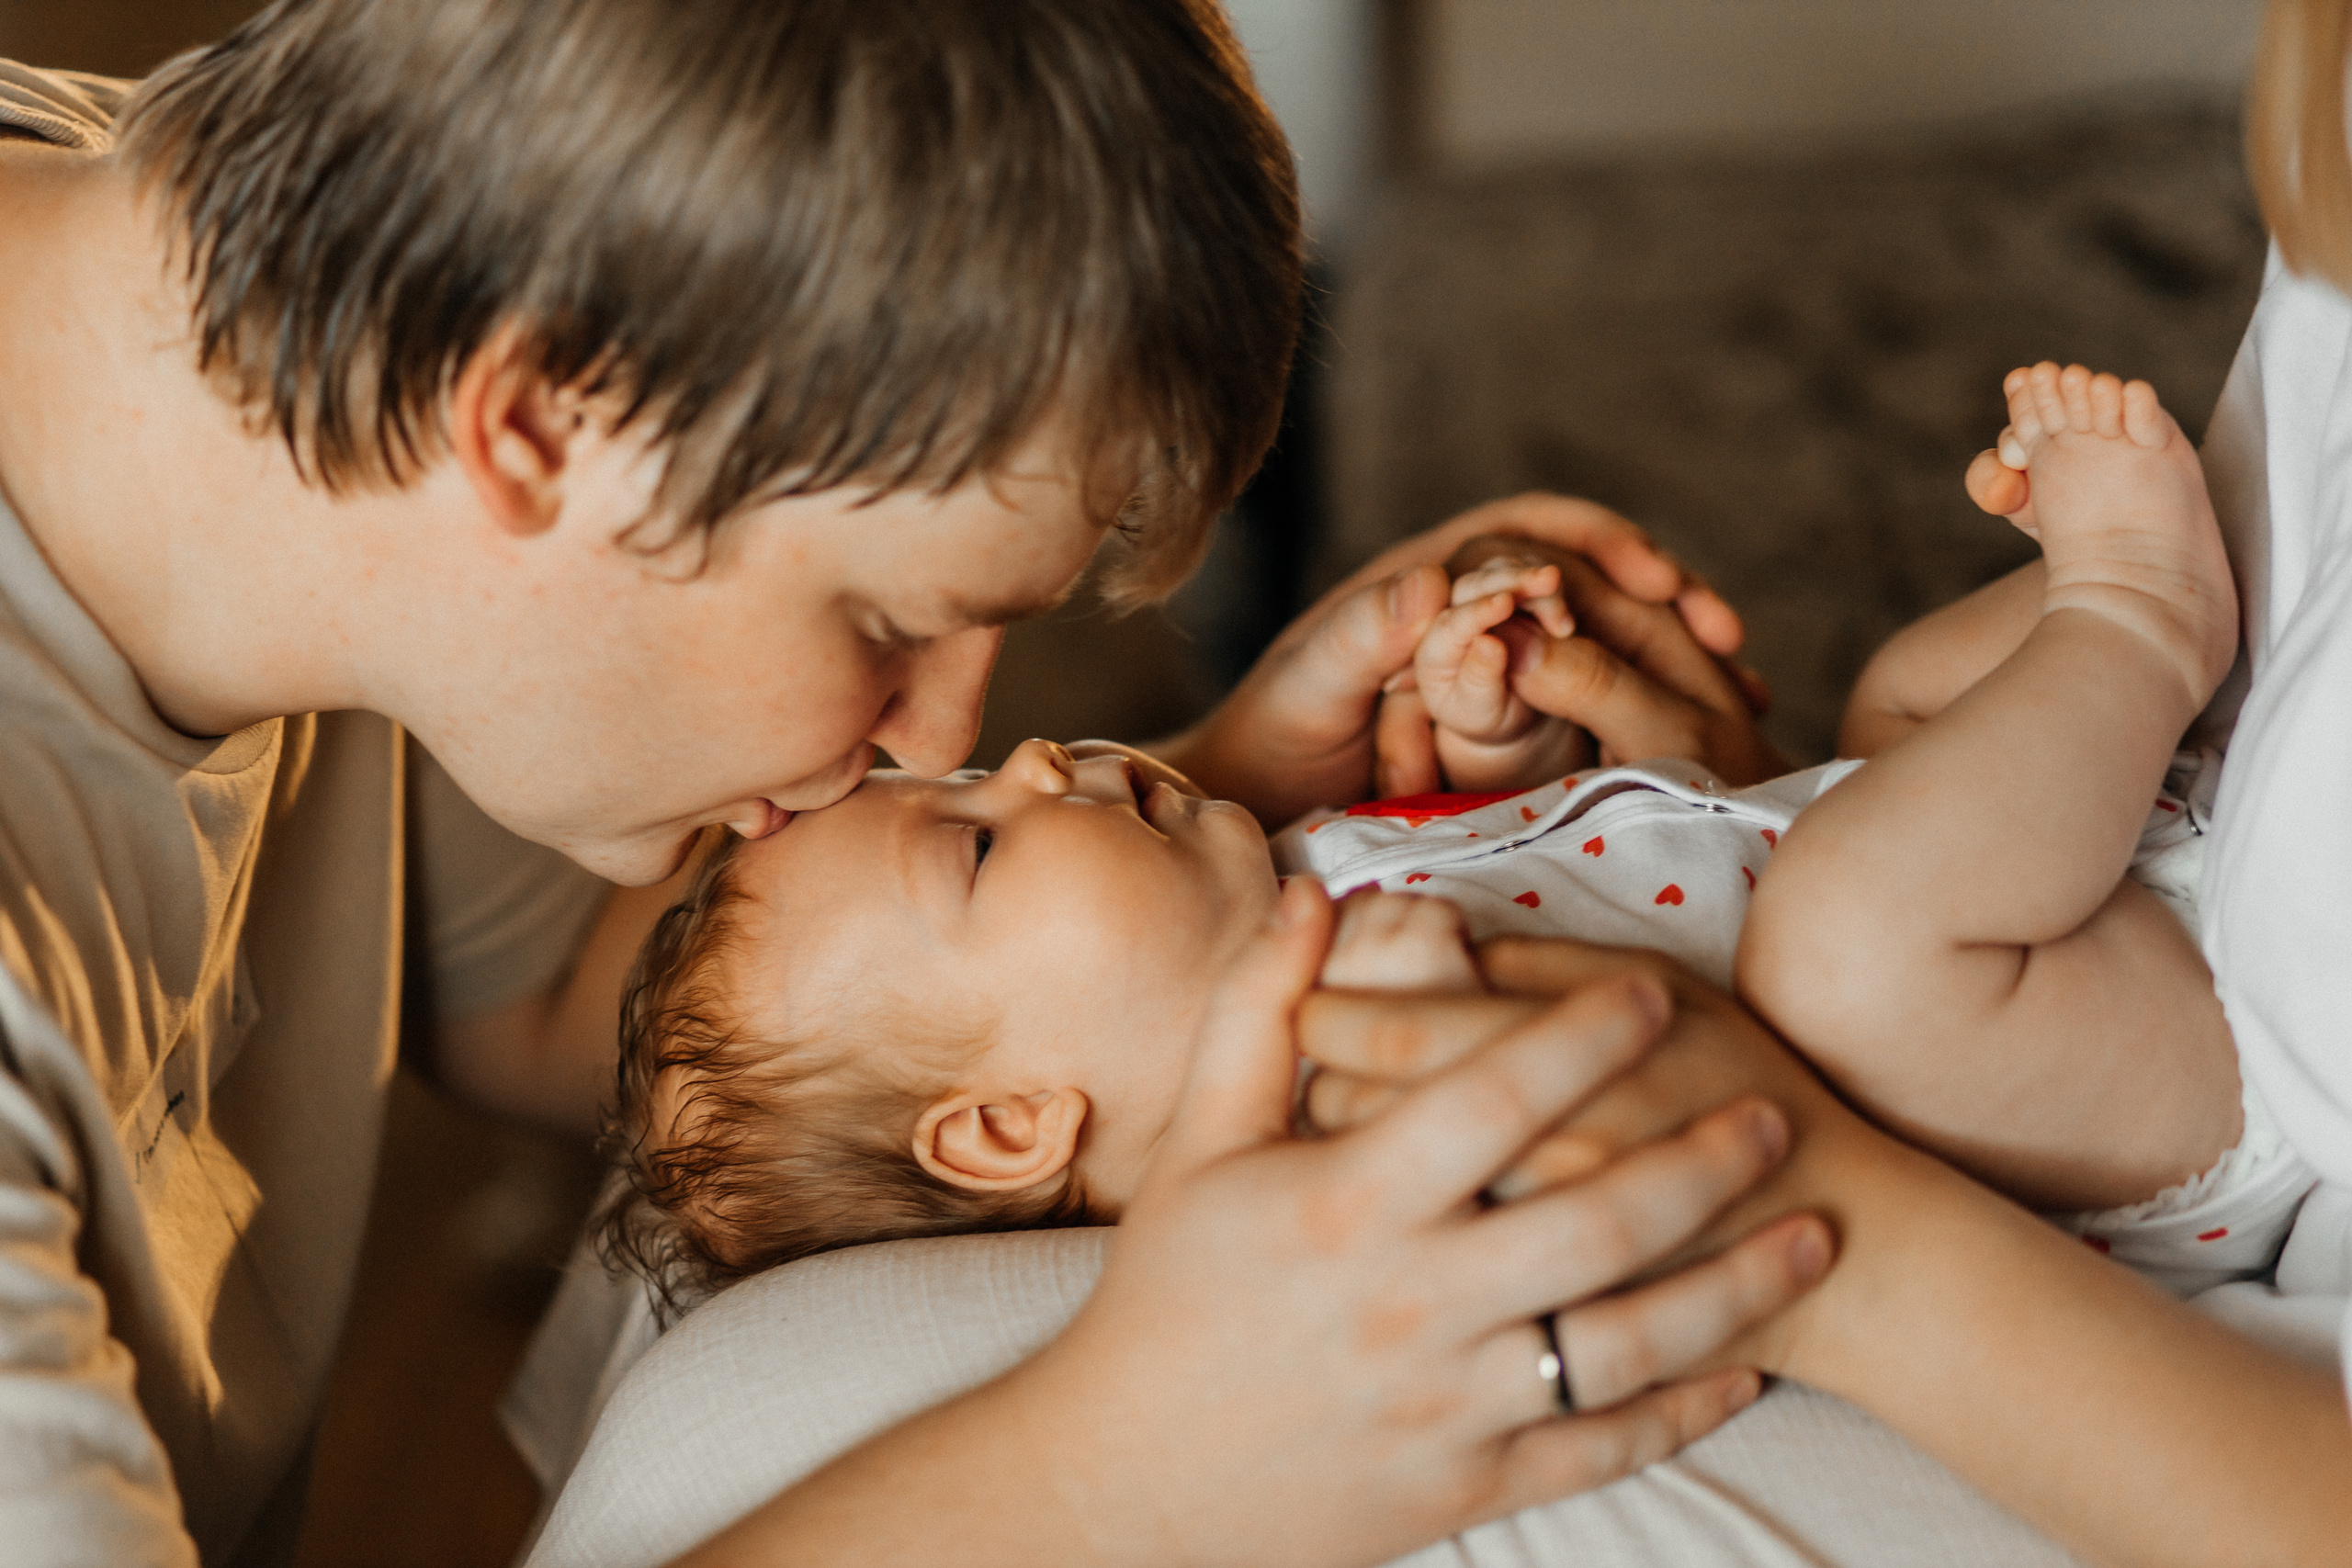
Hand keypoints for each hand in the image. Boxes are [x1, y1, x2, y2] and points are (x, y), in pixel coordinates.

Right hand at [1021, 882, 1827, 1566]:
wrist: (1128, 1484)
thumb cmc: (1169, 1296)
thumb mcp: (1197, 1143)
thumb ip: (1258, 1010)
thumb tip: (1318, 891)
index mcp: (1341, 1206)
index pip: (1490, 1098)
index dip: (1583, 1035)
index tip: (1656, 992)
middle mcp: (1407, 1305)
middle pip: (1593, 1219)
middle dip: (1703, 1161)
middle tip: (1774, 1114)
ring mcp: (1446, 1406)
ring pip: (1627, 1344)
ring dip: (1736, 1287)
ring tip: (1811, 1233)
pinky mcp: (1470, 1487)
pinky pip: (1604, 1446)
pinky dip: (1689, 1407)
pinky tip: (1747, 1364)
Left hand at [1159, 495, 1745, 823]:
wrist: (1255, 817)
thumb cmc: (1266, 745)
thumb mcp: (1306, 688)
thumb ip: (1360, 636)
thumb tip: (1437, 581)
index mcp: (1429, 584)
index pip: (1531, 534)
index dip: (1599, 543)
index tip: (1654, 578)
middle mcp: (1475, 617)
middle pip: (1592, 581)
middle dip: (1663, 597)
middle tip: (1722, 634)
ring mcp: (1503, 674)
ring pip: (1609, 645)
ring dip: (1674, 658)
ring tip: (1741, 695)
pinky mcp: (1520, 735)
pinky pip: (1601, 710)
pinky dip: (1655, 715)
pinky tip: (1709, 741)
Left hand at [1302, 937, 1853, 1376]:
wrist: (1855, 1262)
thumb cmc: (1754, 1101)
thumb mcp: (1671, 994)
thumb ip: (1552, 965)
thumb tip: (1444, 940)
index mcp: (1552, 1082)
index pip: (1392, 1033)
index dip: (1334, 1009)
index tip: (1316, 1002)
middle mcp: (1518, 1186)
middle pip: (1360, 1125)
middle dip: (1322, 1089)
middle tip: (1312, 1073)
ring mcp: (1524, 1287)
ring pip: (1378, 1220)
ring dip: (1349, 1177)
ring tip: (1346, 1150)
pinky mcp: (1535, 1364)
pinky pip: (1428, 1312)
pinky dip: (1401, 1273)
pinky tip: (1400, 1242)